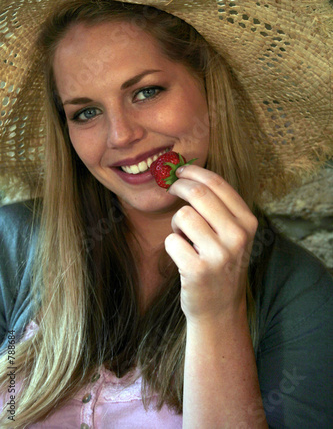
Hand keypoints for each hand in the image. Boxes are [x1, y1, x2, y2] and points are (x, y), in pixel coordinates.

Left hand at [164, 165, 257, 323]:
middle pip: (198, 194)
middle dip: (179, 186)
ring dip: (176, 224)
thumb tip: (189, 174)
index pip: (218, 184)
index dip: (194, 172)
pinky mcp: (198, 270)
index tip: (180, 170)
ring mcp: (219, 254)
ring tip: (185, 238)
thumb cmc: (222, 264)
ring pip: (182, 216)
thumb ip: (219, 207)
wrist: (221, 309)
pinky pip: (171, 241)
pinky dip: (172, 245)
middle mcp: (238, 236)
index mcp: (248, 222)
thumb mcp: (234, 235)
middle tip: (171, 188)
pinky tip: (183, 257)